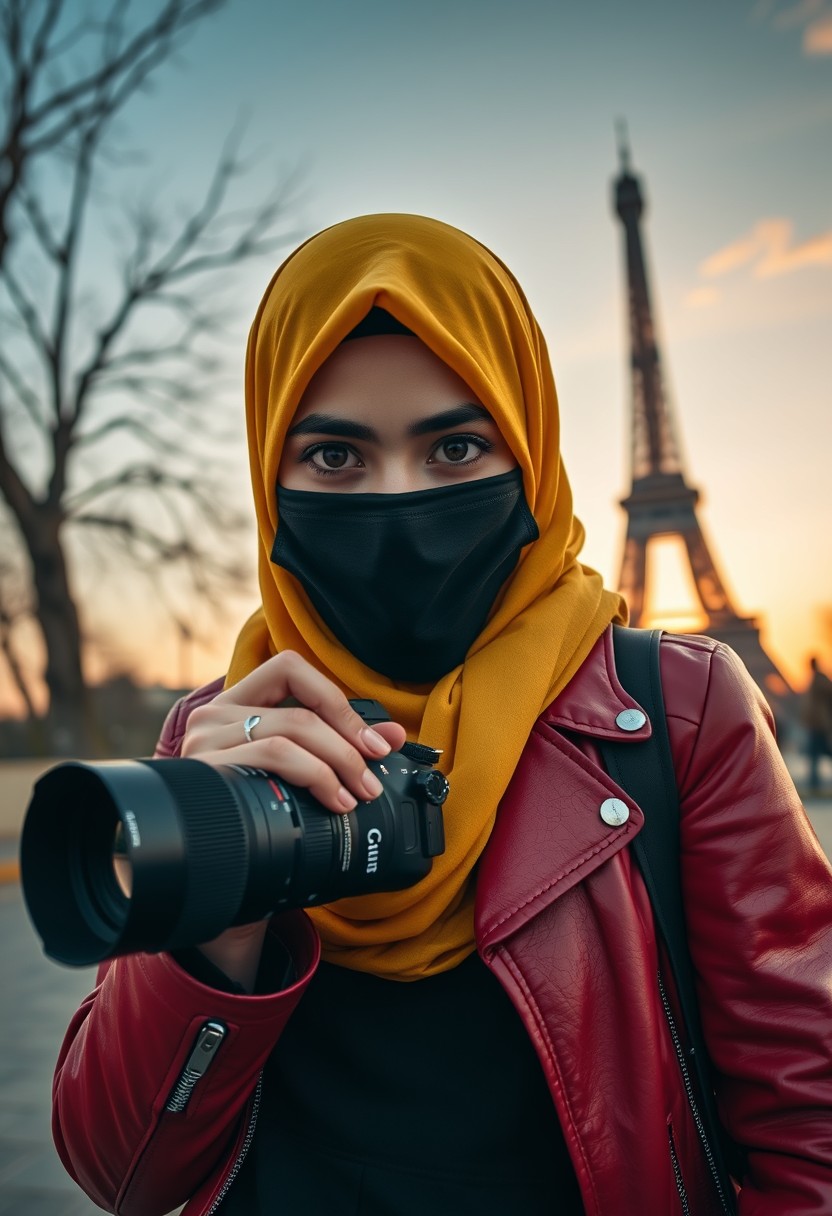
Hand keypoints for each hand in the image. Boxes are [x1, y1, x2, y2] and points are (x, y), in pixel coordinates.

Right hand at [180, 651, 406, 989]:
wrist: (204, 864)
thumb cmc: (249, 816)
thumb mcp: (293, 773)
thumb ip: (339, 745)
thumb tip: (393, 734)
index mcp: (234, 707)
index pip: (289, 669)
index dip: (336, 700)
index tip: (372, 741)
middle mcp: (213, 717)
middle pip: (300, 707)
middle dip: (350, 743)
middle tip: (372, 778)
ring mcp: (207, 741)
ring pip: (293, 728)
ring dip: (339, 761)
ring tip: (356, 795)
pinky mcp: (209, 767)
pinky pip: (276, 752)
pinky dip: (317, 774)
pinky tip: (331, 799)